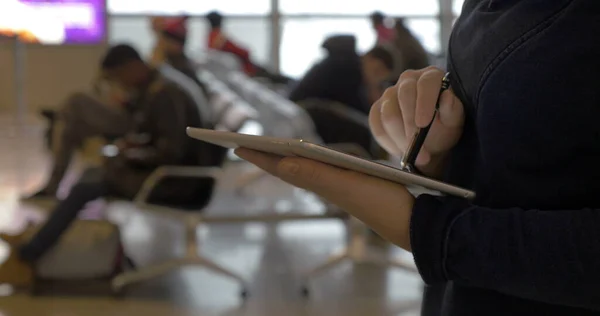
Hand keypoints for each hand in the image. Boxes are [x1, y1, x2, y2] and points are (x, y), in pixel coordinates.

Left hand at [235, 148, 414, 250]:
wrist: (410, 222)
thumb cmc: (381, 201)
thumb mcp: (348, 185)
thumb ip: (315, 174)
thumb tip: (282, 163)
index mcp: (319, 181)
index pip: (281, 166)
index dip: (259, 155)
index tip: (236, 144)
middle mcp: (323, 183)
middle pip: (286, 167)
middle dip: (263, 155)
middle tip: (239, 143)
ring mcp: (336, 185)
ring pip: (299, 169)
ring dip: (280, 158)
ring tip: (263, 149)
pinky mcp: (350, 184)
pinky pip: (317, 171)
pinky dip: (303, 162)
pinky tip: (302, 159)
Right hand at [369, 67, 463, 177]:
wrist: (431, 139)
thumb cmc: (445, 126)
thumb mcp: (454, 120)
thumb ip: (452, 109)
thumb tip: (446, 96)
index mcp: (431, 76)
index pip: (425, 83)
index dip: (423, 103)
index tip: (423, 125)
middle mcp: (408, 79)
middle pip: (404, 97)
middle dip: (410, 126)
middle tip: (418, 149)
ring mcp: (390, 93)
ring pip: (388, 114)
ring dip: (399, 138)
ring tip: (412, 155)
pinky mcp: (377, 108)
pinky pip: (376, 124)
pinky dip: (387, 141)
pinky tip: (399, 150)